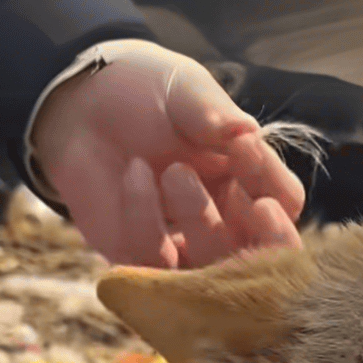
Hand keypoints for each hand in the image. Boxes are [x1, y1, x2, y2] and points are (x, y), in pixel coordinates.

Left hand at [31, 40, 304, 267]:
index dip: (273, 188)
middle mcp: (223, 221)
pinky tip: (134, 173)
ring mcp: (183, 246)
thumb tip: (246, 132)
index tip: (245, 150)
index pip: (283, 203)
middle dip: (262, 238)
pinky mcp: (140, 259)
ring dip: (201, 222)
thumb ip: (213, 113)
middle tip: (250, 205)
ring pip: (212, 271)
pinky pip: (153, 264)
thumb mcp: (186, 91)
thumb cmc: (146, 94)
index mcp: (248, 182)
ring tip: (175, 171)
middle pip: (262, 255)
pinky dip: (145, 218)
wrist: (79, 104)